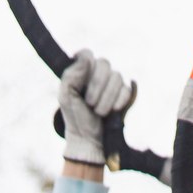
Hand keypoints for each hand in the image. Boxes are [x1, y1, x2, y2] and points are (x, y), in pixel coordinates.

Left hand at [58, 49, 134, 165]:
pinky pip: (126, 89)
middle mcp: (98, 72)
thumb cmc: (75, 116)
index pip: (87, 54)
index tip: (81, 85)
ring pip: (117, 76)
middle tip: (90, 104)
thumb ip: (71, 75)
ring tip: (99, 112)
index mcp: (81, 70)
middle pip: (104, 64)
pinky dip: (119, 101)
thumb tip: (87, 58)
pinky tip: (112, 110)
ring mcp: (112, 82)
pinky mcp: (124, 93)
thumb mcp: (66, 97)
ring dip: (106, 98)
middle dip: (97, 87)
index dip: (86, 67)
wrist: (89, 138)